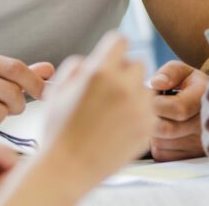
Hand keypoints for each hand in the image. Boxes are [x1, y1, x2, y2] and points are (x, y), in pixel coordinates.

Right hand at [38, 32, 153, 187]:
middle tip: (109, 91)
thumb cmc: (59, 129)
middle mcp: (123, 86)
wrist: (68, 168)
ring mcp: (139, 108)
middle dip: (124, 73)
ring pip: (145, 88)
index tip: (109, 60)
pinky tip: (119, 128)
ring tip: (113, 113)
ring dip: (134, 94)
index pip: (120, 40)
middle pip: (137, 63)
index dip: (112, 49)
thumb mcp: (58, 89)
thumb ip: (77, 65)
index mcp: (100, 73)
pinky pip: (149, 111)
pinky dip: (139, 115)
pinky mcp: (148, 128)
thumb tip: (93, 59)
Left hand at [147, 60, 207, 160]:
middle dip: (148, 118)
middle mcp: (206, 124)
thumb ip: (170, 72)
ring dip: (150, 131)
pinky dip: (153, 143)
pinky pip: (162, 154)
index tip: (148, 98)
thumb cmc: (190, 86)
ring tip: (155, 118)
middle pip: (167, 129)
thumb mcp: (183, 71)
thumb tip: (156, 83)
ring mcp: (200, 143)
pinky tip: (159, 131)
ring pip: (161, 143)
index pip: (178, 109)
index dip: (156, 104)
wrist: (207, 107)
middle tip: (144, 109)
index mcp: (205, 98)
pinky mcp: (190, 156)